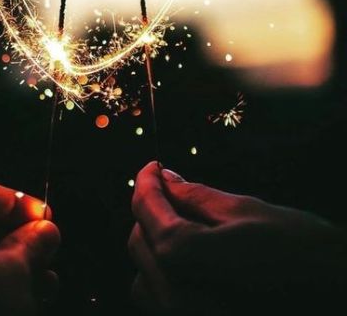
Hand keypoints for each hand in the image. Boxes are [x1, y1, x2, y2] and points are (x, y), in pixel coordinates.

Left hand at [129, 162, 345, 314]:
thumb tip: (166, 178)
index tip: (153, 166)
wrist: (339, 299)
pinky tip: (194, 259)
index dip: (147, 181)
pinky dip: (167, 273)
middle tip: (174, 190)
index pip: (146, 209)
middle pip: (138, 241)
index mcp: (184, 258)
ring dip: (156, 243)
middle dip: (151, 210)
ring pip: (144, 273)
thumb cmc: (302, 253)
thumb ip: (195, 196)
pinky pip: (161, 298)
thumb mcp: (244, 212)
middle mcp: (174, 297)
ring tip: (186, 225)